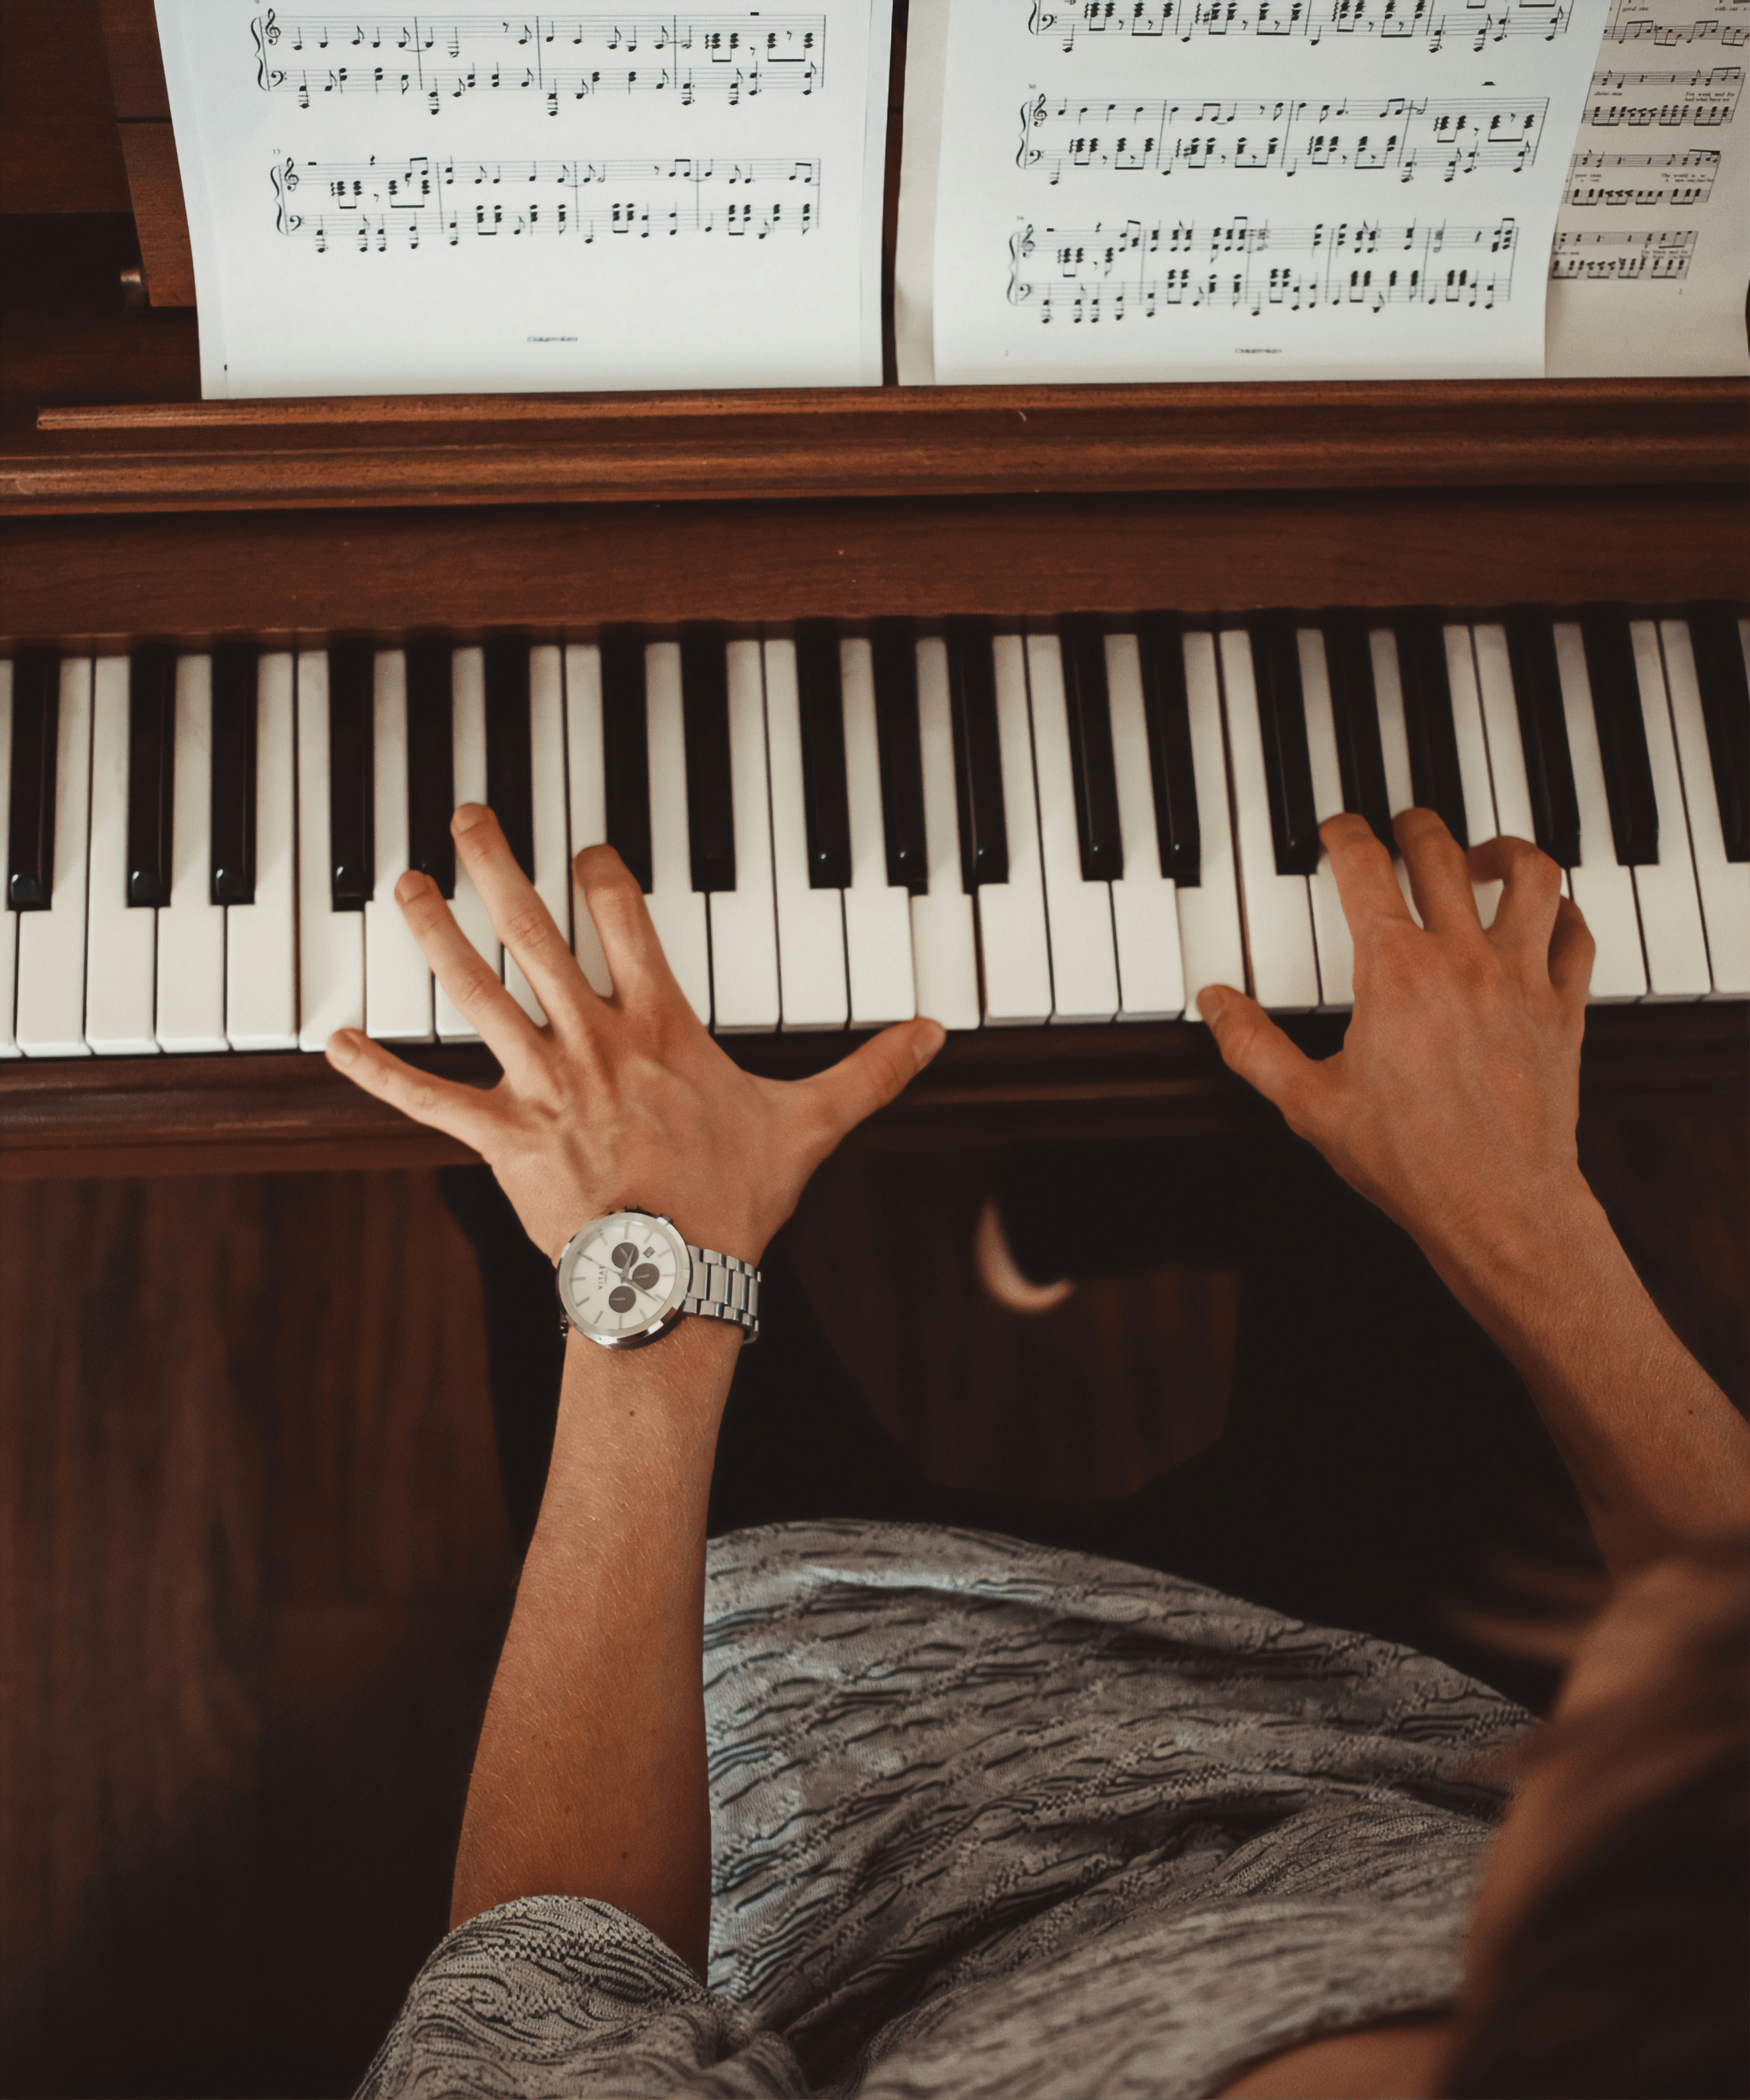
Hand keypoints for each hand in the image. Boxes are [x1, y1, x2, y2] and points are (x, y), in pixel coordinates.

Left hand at [325, 805, 945, 1265]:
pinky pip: (427, 1099)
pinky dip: (378, 1071)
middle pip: (533, 930)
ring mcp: (539, 1085)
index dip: (602, 869)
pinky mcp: (499, 1138)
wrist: (673, 1279)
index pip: (625, 915)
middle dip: (496, 863)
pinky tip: (333, 1040)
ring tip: (405, 882)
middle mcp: (591, 1038)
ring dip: (433, 934)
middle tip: (467, 814)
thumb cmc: (736, 1201)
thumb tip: (936, 1034)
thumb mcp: (811, 1125)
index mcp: (659, 1024)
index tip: (588, 847)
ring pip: (474, 990)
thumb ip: (870, 1070)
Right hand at [1196, 810, 1594, 1265]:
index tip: (1337, 831)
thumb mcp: (1308, 1105)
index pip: (1365, 867)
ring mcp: (1522, 979)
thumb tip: (1216, 1003)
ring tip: (1481, 855)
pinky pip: (1577, 934)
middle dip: (1415, 824)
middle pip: (1442, 851)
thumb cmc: (1408, 1161)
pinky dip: (1563, 911)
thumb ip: (1252, 1046)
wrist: (1498, 1206)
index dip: (1344, 834)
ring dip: (1503, 850)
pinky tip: (1546, 914)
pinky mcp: (1564, 1009)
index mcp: (1394, 972)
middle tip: (1402, 825)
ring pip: (1530, 875)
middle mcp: (1462, 959)